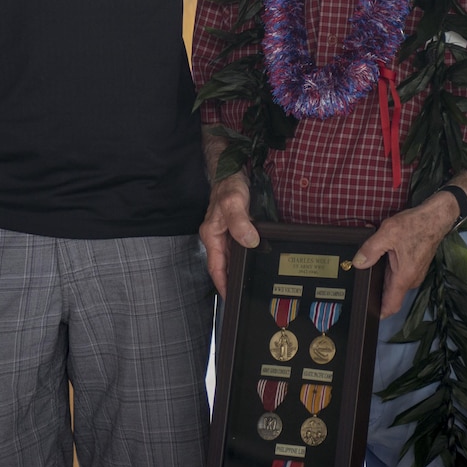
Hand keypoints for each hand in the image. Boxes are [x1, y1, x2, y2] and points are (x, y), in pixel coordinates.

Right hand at [199, 173, 260, 296]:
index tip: (230, 298)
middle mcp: (216, 236)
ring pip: (231, 256)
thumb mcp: (233, 203)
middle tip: (244, 294)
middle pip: (223, 264)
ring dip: (239, 268)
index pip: (215, 268)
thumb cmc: (228, 184)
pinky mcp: (235, 226)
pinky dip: (245, 254)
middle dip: (231, 280)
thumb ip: (240, 223)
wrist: (232, 168)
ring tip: (250, 282)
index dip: (222, 284)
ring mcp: (225, 232)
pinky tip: (255, 258)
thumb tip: (249, 241)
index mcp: (211, 235)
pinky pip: (239, 246)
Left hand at [352, 194, 457, 316]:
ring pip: (393, 283)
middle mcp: (411, 280)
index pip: (391, 306)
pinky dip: (389, 270)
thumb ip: (371, 249)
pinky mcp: (415, 267)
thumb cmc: (416, 225)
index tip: (365, 314)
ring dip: (382, 278)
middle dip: (375, 290)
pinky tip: (381, 257)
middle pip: (389, 294)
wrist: (436, 217)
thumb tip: (357, 263)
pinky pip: (399, 275)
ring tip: (369, 264)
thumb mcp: (388, 233)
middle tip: (360, 280)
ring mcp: (414, 274)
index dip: (378, 313)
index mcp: (404, 277)